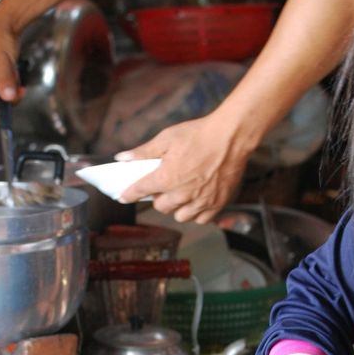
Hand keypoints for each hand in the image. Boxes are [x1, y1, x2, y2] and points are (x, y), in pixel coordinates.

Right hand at [0, 19, 23, 127]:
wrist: (3, 27)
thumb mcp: (2, 59)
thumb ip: (4, 79)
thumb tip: (7, 96)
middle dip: (7, 94)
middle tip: (15, 81)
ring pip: (0, 97)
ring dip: (11, 89)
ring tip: (12, 71)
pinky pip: (3, 92)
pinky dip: (11, 86)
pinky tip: (12, 75)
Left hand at [115, 112, 251, 223]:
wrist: (231, 137)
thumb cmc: (199, 135)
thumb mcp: (167, 138)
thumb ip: (143, 152)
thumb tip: (122, 158)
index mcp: (167, 178)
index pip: (140, 191)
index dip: (129, 194)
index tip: (123, 197)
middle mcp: (182, 194)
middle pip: (161, 207)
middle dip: (158, 198)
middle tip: (163, 186)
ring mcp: (201, 201)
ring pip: (180, 216)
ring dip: (176, 208)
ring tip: (180, 195)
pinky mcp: (217, 204)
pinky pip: (201, 219)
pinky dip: (196, 214)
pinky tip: (196, 202)